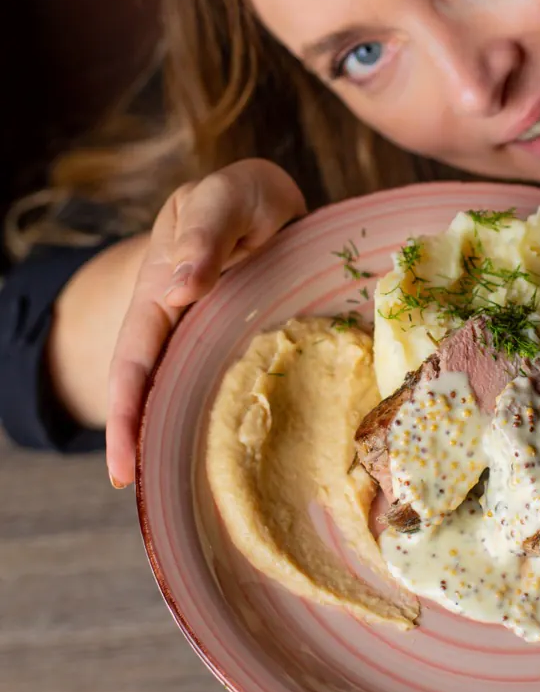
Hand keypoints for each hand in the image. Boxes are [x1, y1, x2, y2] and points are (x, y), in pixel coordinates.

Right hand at [107, 159, 305, 487]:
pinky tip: (241, 463)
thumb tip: (177, 291)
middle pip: (149, 391)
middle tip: (142, 492)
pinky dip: (227, 426)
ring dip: (183, 442)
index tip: (122, 468)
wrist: (265, 204)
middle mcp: (177, 326)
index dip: (124, 416)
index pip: (133, 363)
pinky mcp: (244, 351)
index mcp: (160, 293)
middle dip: (141, 442)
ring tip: (186, 493)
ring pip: (188, 398)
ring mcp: (210, 341)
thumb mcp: (228, 198)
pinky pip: (230, 393)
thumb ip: (207, 234)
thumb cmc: (243, 201)